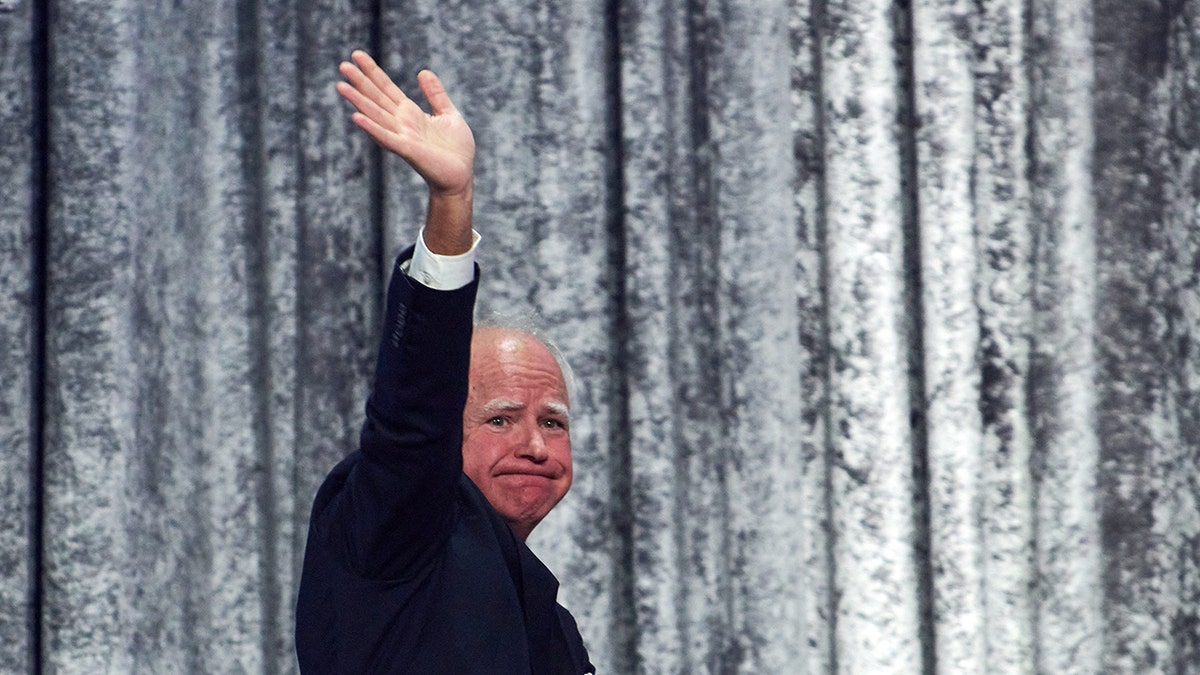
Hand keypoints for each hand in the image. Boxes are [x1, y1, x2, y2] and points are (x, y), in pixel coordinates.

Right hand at [337, 50, 474, 198]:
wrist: (462, 176)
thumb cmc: (456, 149)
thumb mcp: (449, 114)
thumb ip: (435, 95)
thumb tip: (422, 71)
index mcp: (410, 113)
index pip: (386, 88)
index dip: (373, 72)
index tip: (357, 55)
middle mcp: (401, 123)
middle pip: (376, 98)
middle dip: (360, 82)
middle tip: (342, 65)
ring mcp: (402, 136)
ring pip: (375, 115)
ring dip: (358, 101)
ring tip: (341, 86)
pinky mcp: (408, 150)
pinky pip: (387, 138)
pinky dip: (372, 128)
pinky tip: (356, 118)